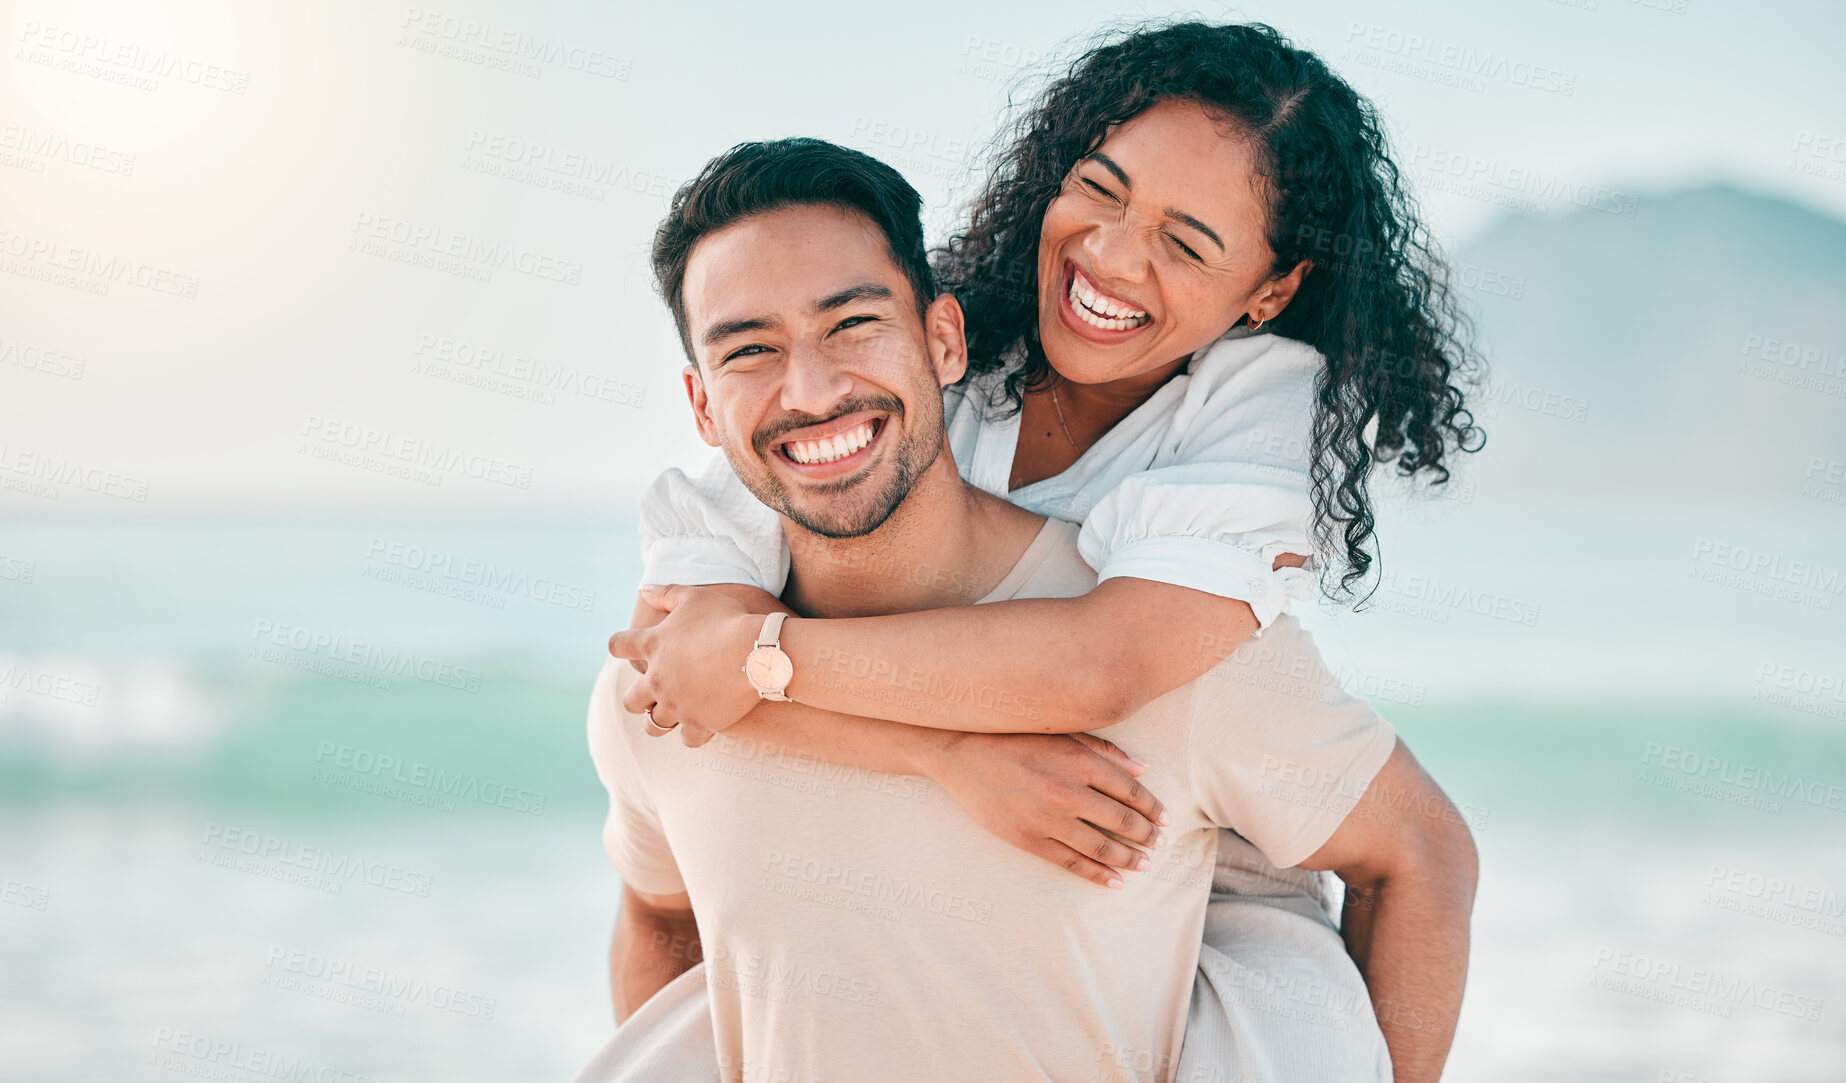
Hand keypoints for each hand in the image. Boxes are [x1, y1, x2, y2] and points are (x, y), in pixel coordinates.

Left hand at [607, 585, 767, 737]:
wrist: (758, 651)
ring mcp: (676, 705)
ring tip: (673, 715)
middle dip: (638, 699)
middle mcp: (657, 680)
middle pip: (630, 701)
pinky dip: (694, 734)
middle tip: (654, 693)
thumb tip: (644, 589)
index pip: (618, 646)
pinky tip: (703, 725)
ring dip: (660, 721)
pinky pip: (688, 740)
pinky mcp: (700, 723)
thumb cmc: (727, 619)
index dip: (619, 646)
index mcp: (653, 646)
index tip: (626, 648)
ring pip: (653, 726)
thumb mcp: (694, 597)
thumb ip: (666, 593)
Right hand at [922, 731, 1169, 888]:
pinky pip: (1071, 862)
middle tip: (1160, 843)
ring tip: (1144, 864)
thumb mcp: (1060, 733)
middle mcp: (1067, 790)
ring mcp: (1047, 818)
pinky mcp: (1028, 839)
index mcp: (1079, 761)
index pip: (1131, 790)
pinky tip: (1114, 882)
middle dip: (1147, 835)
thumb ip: (1103, 751)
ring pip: (1101, 847)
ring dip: (1129, 858)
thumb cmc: (1014, 737)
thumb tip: (1143, 768)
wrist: (960, 753)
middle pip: (1122, 821)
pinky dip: (1096, 874)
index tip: (1166, 818)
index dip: (1153, 807)